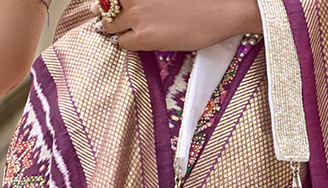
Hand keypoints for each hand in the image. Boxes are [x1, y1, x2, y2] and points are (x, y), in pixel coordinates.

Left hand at [102, 0, 262, 50]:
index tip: (119, 7)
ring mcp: (136, 13)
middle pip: (106, 8)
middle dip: (113, 13)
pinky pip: (122, 42)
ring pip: (110, 26)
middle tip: (125, 19)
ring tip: (134, 30)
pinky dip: (128, 42)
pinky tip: (143, 40)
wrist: (220, 8)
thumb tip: (131, 5)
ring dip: (119, 28)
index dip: (115, 3)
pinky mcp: (143, 35)